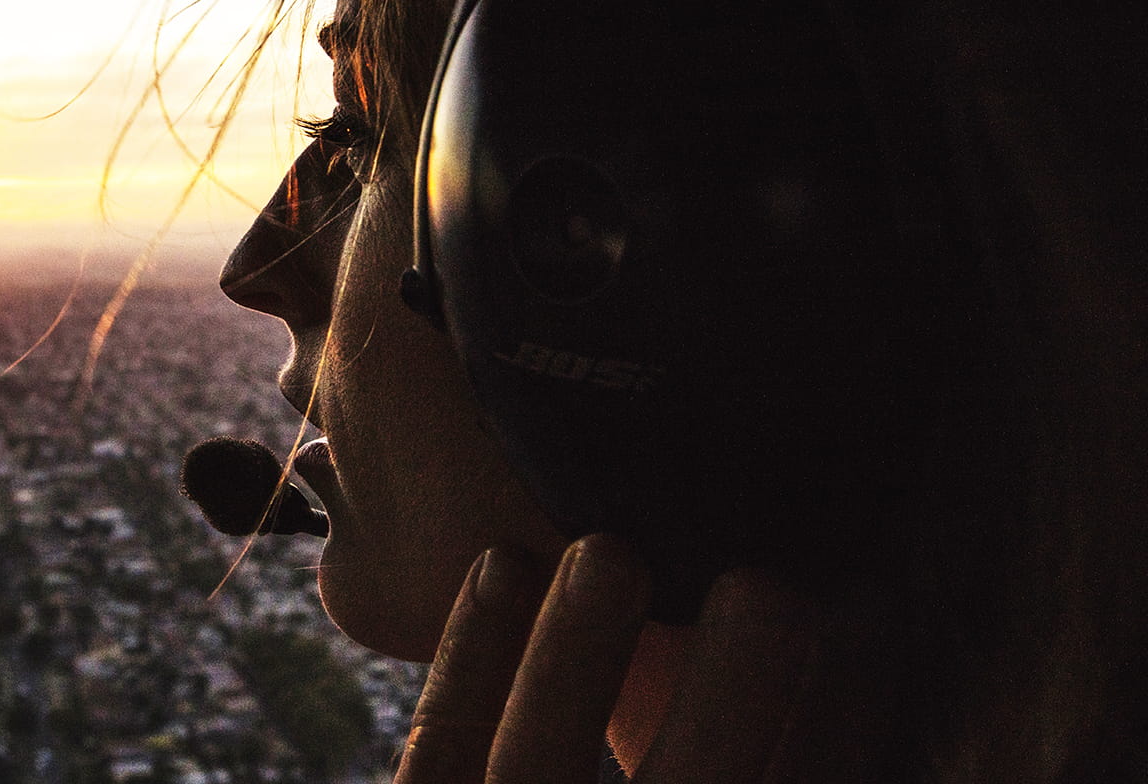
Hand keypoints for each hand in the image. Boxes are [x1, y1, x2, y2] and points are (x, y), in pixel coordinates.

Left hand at [395, 535, 819, 782]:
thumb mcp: (694, 779)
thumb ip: (769, 756)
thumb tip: (853, 694)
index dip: (831, 732)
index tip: (873, 619)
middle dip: (725, 706)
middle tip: (770, 587)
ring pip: (531, 766)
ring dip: (570, 659)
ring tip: (610, 552)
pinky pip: (439, 749)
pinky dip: (467, 654)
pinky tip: (502, 559)